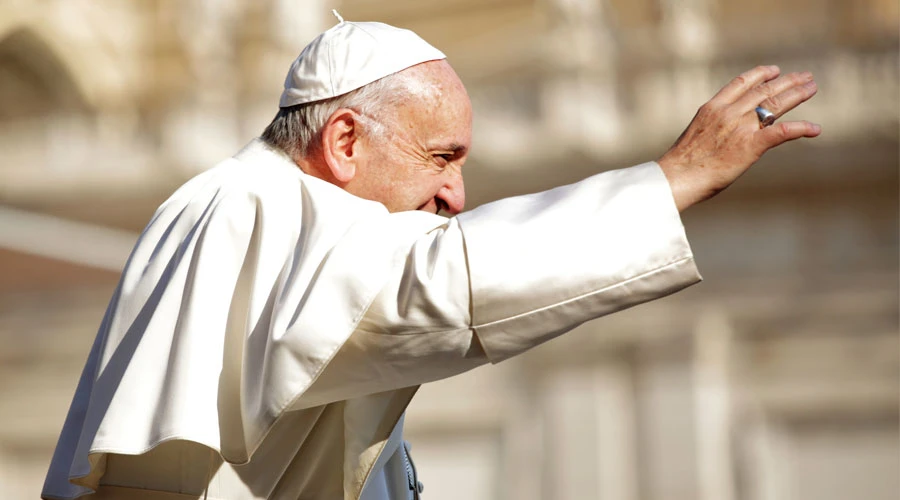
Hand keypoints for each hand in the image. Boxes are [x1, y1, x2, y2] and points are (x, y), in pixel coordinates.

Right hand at [658, 65, 820, 211]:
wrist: (677, 177)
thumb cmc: (681, 164)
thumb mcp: (695, 135)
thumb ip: (712, 128)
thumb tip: (719, 136)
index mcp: (712, 108)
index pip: (741, 82)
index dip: (761, 74)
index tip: (774, 71)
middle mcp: (728, 112)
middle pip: (764, 90)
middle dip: (787, 81)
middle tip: (804, 77)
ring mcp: (740, 127)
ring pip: (776, 104)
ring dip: (797, 94)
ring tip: (812, 88)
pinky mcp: (751, 146)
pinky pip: (782, 132)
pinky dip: (801, 128)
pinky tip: (815, 129)